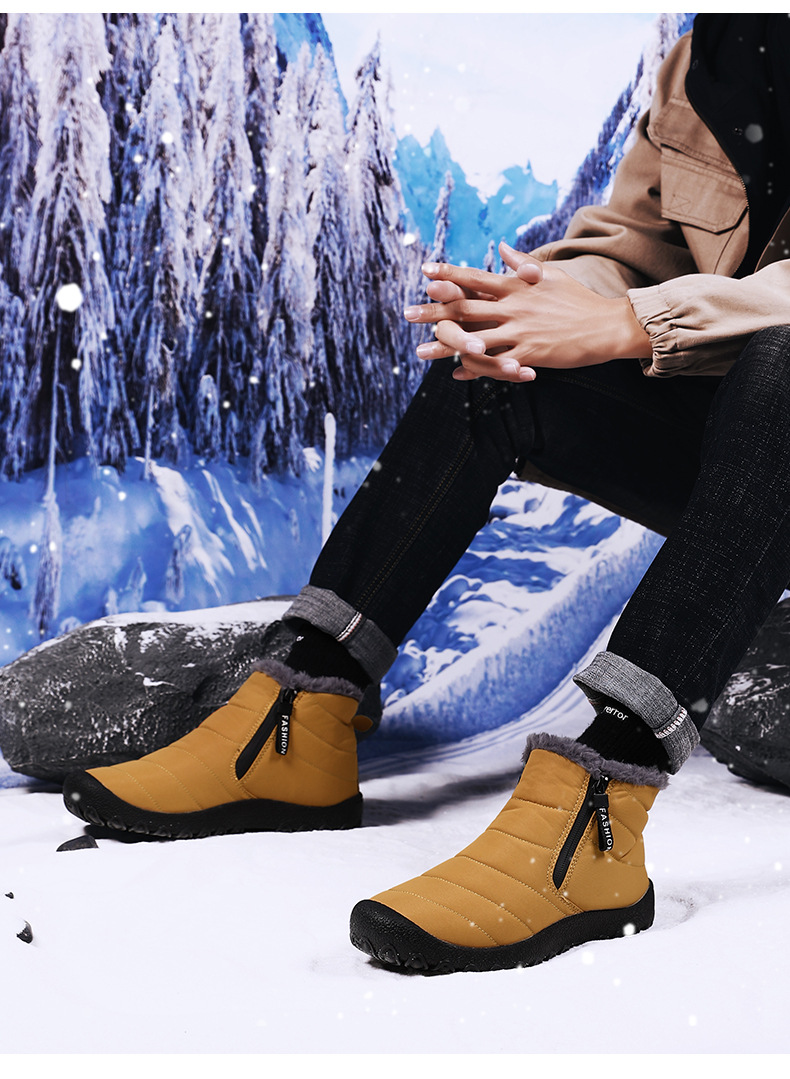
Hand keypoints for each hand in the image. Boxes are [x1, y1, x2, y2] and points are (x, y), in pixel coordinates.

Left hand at [405, 242, 650, 382]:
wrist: (606, 326)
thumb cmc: (579, 300)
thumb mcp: (551, 274)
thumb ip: (523, 263)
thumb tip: (502, 247)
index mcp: (517, 284)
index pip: (475, 276)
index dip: (448, 273)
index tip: (425, 271)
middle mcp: (513, 306)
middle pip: (465, 307)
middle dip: (433, 310)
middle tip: (407, 314)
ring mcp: (520, 331)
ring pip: (473, 338)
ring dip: (444, 345)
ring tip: (420, 351)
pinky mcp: (528, 354)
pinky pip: (494, 363)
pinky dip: (474, 368)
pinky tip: (457, 372)